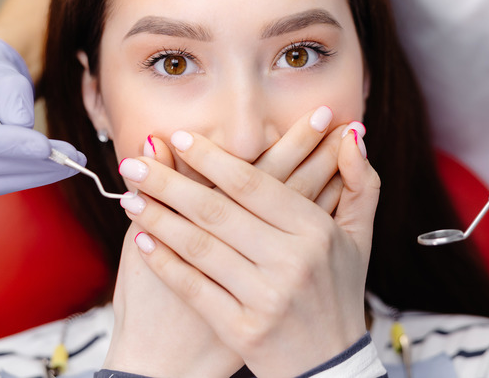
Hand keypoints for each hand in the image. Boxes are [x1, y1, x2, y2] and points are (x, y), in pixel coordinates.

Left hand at [119, 122, 376, 376]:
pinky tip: (142, 241)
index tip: (180, 138)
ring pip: (200, 247)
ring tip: (128, 198)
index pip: (254, 185)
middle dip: (168, 183)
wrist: (331, 368)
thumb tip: (351, 133)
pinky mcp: (242, 330)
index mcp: (317, 232)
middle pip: (217, 211)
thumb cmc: (339, 292)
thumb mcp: (359, 237)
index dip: (213, 159)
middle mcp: (292, 262)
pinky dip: (165, 262)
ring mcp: (266, 299)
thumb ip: (360, 183)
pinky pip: (194, 287)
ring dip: (158, 218)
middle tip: (131, 164)